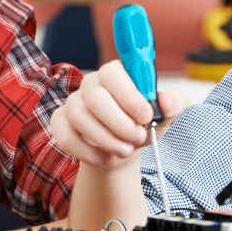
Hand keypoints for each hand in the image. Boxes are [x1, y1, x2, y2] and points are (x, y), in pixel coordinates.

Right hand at [49, 60, 185, 167]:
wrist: (124, 149)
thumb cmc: (142, 125)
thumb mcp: (162, 116)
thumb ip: (171, 106)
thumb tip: (170, 102)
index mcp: (115, 74)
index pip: (113, 73)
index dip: (129, 95)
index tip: (146, 116)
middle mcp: (90, 84)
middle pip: (95, 98)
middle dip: (120, 124)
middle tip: (138, 137)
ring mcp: (72, 103)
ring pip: (80, 119)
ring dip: (107, 140)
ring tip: (126, 150)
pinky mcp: (60, 124)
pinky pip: (66, 137)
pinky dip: (89, 153)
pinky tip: (107, 158)